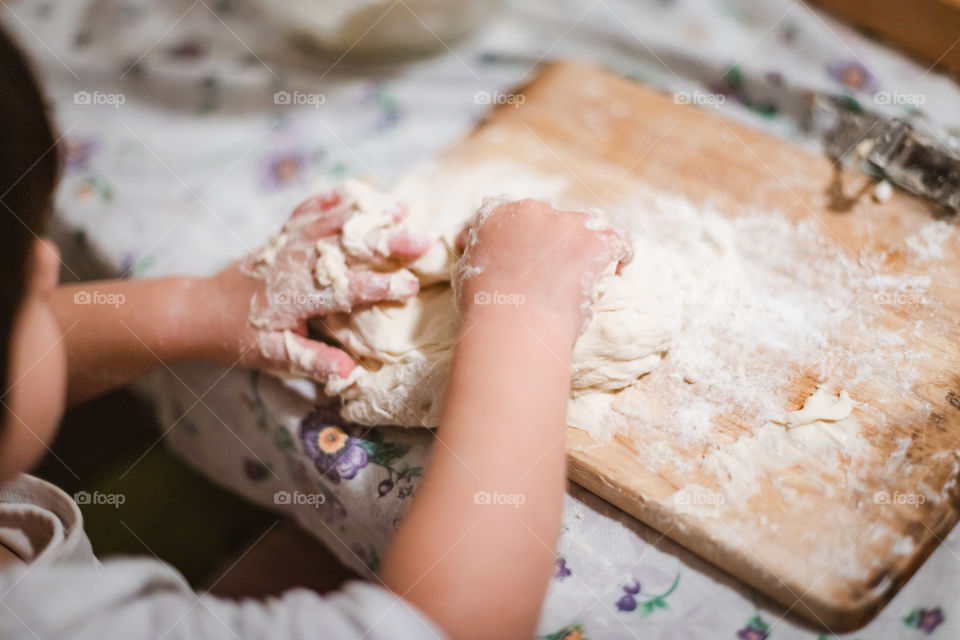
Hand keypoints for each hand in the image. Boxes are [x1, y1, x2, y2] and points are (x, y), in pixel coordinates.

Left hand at [202, 183, 428, 382]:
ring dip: (369, 214)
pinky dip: (334, 197)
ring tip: (403, 209)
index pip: (346, 289)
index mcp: (297, 296)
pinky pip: (311, 208)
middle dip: (386, 241)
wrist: (203, 309)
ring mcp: (290, 243)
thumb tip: (349, 372)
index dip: (380, 287)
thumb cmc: (242, 337)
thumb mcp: (274, 356)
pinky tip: (357, 190)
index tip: (410, 286)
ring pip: (334, 220)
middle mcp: (296, 263)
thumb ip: (313, 361)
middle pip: (347, 246)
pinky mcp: (284, 233)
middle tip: (421, 241)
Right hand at [455, 198, 630, 340]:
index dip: (518, 237)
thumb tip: (468, 243)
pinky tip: (617, 269)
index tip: (521, 257)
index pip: (509, 216)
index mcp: (495, 215)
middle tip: (553, 274)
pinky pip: (618, 241)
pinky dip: (620, 254)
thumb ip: (476, 252)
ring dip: (584, 246)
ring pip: (585, 226)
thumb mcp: (465, 273)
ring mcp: (566, 224)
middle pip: (549, 220)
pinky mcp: (595, 242)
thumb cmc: (484, 310)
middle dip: (553, 241)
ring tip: (582, 275)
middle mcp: (531, 210)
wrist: (513, 327)